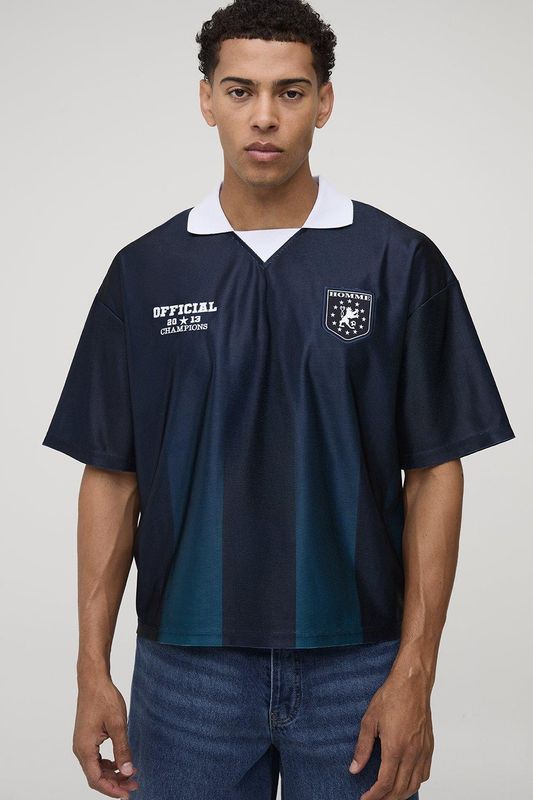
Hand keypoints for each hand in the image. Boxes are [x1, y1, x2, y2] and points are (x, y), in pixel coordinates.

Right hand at [73, 676, 138, 798]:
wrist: (93, 680)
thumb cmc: (104, 698)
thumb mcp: (118, 725)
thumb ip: (122, 749)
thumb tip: (127, 771)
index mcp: (84, 748)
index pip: (96, 780)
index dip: (112, 790)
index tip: (127, 794)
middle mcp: (80, 749)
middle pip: (96, 776)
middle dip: (115, 783)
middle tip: (134, 784)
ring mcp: (82, 743)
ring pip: (96, 768)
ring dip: (112, 774)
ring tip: (131, 775)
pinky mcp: (86, 737)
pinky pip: (96, 758)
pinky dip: (108, 763)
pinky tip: (121, 762)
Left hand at [348, 668, 433, 799]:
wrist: (412, 683)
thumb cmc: (391, 697)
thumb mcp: (369, 720)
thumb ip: (362, 747)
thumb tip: (355, 768)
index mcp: (395, 747)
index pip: (385, 783)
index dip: (374, 796)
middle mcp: (412, 752)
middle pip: (400, 789)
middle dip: (386, 799)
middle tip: (374, 799)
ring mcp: (423, 750)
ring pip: (415, 784)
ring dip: (401, 794)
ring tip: (388, 795)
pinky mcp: (429, 746)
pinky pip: (425, 773)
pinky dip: (415, 783)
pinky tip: (406, 780)